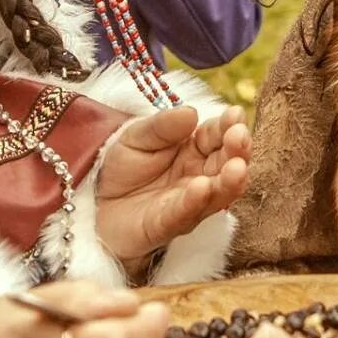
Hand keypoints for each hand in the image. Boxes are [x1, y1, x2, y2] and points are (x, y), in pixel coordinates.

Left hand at [94, 106, 249, 267]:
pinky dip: (195, 202)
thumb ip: (162, 126)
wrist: (97, 204)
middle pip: (226, 163)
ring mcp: (188, 203)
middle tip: (240, 137)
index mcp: (195, 149)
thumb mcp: (137, 137)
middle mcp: (200, 176)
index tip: (236, 115)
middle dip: (238, 151)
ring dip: (229, 181)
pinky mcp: (168, 225)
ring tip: (237, 166)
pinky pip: (184, 214)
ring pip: (217, 194)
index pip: (217, 135)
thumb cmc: (124, 168)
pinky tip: (203, 187)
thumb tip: (190, 112)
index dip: (228, 125)